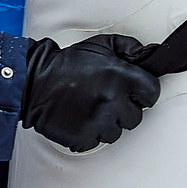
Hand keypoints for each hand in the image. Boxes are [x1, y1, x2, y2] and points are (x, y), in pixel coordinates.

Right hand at [20, 34, 160, 151]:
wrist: (34, 82)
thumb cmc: (67, 64)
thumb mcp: (100, 45)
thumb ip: (129, 47)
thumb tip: (150, 54)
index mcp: (119, 77)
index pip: (152, 93)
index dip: (144, 93)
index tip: (134, 92)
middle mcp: (111, 101)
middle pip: (136, 117)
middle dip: (125, 109)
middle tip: (107, 99)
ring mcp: (97, 122)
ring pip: (117, 132)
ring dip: (107, 123)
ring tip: (91, 108)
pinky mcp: (83, 138)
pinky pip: (97, 141)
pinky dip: (90, 133)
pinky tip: (81, 118)